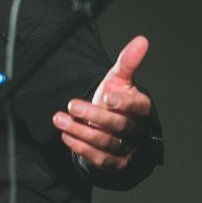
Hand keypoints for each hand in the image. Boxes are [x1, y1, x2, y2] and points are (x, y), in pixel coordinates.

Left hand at [53, 35, 152, 169]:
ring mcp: (126, 149)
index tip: (107, 97)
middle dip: (94, 116)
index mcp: (141, 110)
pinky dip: (80, 147)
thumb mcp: (119, 80)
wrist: (108, 126)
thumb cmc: (115, 101)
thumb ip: (128, 62)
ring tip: (60, 119)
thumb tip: (141, 40)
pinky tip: (65, 135)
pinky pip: (98, 158)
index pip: (139, 108)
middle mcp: (136, 131)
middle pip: (119, 126)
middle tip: (72, 104)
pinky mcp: (113, 162)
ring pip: (106, 142)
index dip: (125, 103)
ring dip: (81, 131)